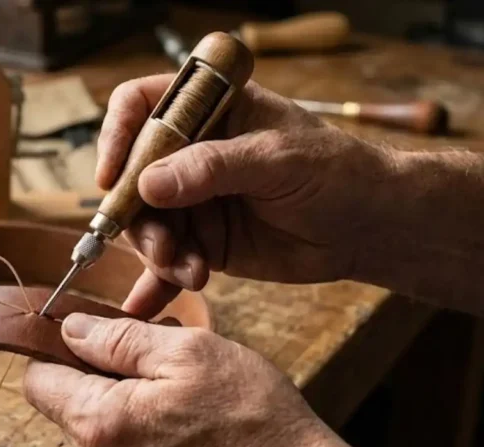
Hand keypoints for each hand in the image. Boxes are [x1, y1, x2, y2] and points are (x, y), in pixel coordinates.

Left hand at [24, 314, 483, 446]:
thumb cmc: (252, 418)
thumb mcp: (188, 351)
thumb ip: (118, 338)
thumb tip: (70, 328)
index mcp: (98, 423)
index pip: (38, 379)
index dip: (60, 349)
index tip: (95, 334)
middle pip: (69, 404)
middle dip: (103, 375)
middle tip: (162, 362)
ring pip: (100, 429)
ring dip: (128, 404)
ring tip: (184, 396)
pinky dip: (146, 435)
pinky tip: (190, 427)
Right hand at [98, 76, 395, 316]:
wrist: (371, 227)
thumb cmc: (337, 173)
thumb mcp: (278, 160)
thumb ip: (212, 168)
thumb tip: (148, 184)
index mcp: (209, 110)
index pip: (140, 105)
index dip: (117, 136)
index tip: (113, 177)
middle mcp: (191, 151)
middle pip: (132, 175)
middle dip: (137, 216)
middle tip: (162, 247)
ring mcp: (193, 198)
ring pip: (144, 224)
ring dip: (157, 253)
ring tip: (191, 273)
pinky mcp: (202, 240)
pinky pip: (166, 260)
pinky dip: (156, 282)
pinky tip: (148, 305)